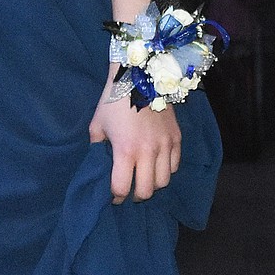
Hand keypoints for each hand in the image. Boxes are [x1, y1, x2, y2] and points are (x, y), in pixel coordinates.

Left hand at [89, 87, 180, 203]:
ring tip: (143, 180)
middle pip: (146, 191)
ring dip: (152, 185)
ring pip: (164, 182)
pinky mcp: (177, 139)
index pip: (122, 187)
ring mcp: (165, 146)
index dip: (116, 197)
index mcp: (125, 150)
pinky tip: (157, 166)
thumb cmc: (113, 101)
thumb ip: (97, 146)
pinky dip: (166, 171)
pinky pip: (175, 166)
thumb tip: (100, 162)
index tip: (113, 197)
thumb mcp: (97, 124)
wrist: (138, 77)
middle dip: (136, 196)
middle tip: (129, 192)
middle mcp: (148, 153)